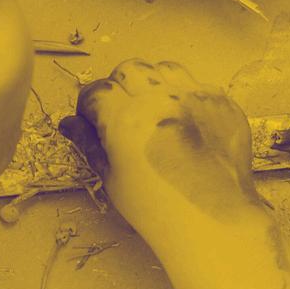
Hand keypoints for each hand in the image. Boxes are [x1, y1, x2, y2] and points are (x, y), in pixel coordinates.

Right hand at [74, 60, 279, 282]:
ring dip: (154, 83)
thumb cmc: (158, 207)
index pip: (97, 90)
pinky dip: (186, 97)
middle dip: (121, 87)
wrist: (211, 219)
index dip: (90, 104)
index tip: (93, 118)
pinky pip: (197, 85)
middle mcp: (160, 99)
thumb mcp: (112, 178)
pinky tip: (184, 123)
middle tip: (124, 113)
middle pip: (129, 70)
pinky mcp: (220, 103)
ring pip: (164, 69)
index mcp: (125, 119)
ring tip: (156, 111)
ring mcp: (194, 97)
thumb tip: (69, 124)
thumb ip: (89, 144)